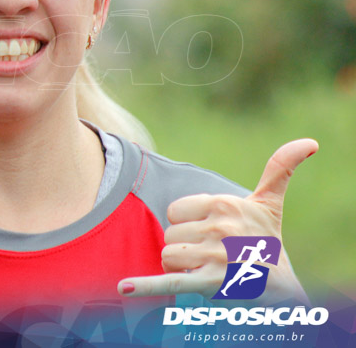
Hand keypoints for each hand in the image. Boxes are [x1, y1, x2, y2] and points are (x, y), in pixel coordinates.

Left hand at [118, 138, 317, 301]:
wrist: (283, 289)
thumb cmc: (268, 243)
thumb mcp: (269, 204)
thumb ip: (279, 170)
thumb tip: (308, 142)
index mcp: (223, 204)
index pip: (174, 211)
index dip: (186, 225)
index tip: (209, 233)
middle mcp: (219, 228)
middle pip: (170, 235)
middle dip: (184, 248)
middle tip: (212, 255)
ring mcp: (215, 256)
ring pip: (168, 256)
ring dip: (181, 267)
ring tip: (206, 270)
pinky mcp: (210, 284)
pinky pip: (170, 282)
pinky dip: (145, 286)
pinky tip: (124, 288)